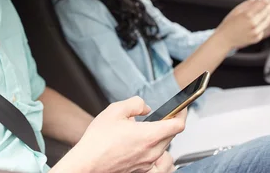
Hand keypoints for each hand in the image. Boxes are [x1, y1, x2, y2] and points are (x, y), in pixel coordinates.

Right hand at [53, 97, 185, 172]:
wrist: (88, 163)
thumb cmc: (98, 140)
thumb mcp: (115, 110)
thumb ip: (135, 104)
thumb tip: (146, 108)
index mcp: (149, 135)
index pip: (177, 124)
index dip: (182, 114)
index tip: (181, 108)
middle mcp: (152, 152)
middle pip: (171, 136)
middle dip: (167, 124)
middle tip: (155, 118)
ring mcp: (147, 164)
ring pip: (163, 148)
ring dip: (159, 138)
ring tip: (144, 133)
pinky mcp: (141, 171)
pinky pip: (156, 161)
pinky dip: (154, 152)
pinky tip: (141, 148)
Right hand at [213, 0, 269, 48]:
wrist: (225, 39)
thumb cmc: (228, 24)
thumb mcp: (236, 10)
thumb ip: (249, 4)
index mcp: (247, 15)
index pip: (262, 3)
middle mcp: (253, 24)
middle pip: (268, 11)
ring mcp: (256, 32)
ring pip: (268, 20)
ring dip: (268, 14)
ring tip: (263, 12)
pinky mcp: (257, 38)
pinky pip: (264, 28)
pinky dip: (262, 24)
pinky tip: (256, 23)